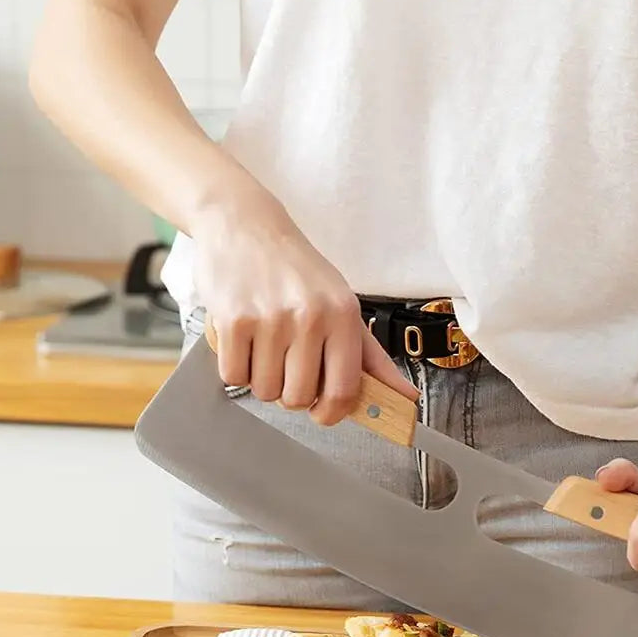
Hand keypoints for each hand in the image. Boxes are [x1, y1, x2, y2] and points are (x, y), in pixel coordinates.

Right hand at [190, 185, 418, 424]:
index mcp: (343, 315)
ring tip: (266, 347)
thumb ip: (372, 358)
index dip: (331, 412)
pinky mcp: (232, 321)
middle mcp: (310, 317)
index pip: (344, 390)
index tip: (322, 411)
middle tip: (288, 366)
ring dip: (263, 379)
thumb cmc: (296, 271)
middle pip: (299, 397)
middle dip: (291, 393)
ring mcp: (269, 319)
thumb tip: (404, 396)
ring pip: (265, 391)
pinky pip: (234, 376)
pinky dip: (237, 368)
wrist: (245, 224)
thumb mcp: (343, 305)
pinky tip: (245, 342)